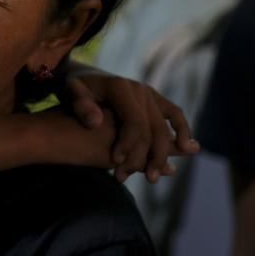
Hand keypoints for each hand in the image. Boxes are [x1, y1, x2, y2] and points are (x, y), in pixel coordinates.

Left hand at [62, 65, 198, 182]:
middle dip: (146, 157)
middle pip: (151, 128)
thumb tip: (96, 122)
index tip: (115, 163)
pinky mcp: (154, 98)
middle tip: (131, 179)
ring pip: (163, 126)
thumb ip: (80, 105)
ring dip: (161, 154)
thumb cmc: (74, 88)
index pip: (134, 122)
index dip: (128, 145)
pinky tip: (184, 147)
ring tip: (151, 177)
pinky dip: (182, 129)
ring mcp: (148, 93)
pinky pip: (174, 113)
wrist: (81, 77)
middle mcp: (138, 88)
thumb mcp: (70, 91)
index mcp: (120, 87)